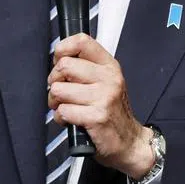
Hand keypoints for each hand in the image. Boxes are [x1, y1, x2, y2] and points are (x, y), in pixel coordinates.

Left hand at [47, 33, 155, 177]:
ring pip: (59, 90)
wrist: (130, 142)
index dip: (62, 50)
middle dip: (54, 81)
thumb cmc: (112, 111)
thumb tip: (58, 58)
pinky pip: (63, 111)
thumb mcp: (105, 82)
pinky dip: (61, 118)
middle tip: (60, 92)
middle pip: (64, 66)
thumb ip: (85, 67)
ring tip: (66, 107)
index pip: (82, 41)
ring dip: (55, 102)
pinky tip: (71, 120)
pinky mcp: (97, 117)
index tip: (59, 61)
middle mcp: (108, 78)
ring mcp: (104, 97)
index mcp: (109, 66)